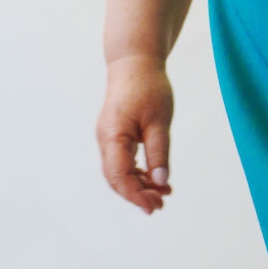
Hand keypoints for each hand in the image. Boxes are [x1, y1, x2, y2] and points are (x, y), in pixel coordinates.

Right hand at [96, 54, 175, 213]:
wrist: (134, 62)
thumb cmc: (147, 87)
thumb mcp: (159, 122)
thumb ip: (159, 153)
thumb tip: (160, 182)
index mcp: (112, 136)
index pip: (119, 176)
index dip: (135, 195)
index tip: (155, 206)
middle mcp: (105, 140)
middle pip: (116, 179)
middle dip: (136, 195)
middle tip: (161, 205)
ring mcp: (107, 139)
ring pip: (119, 172)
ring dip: (138, 186)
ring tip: (163, 194)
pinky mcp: (114, 136)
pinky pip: (122, 162)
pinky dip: (137, 173)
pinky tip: (155, 179)